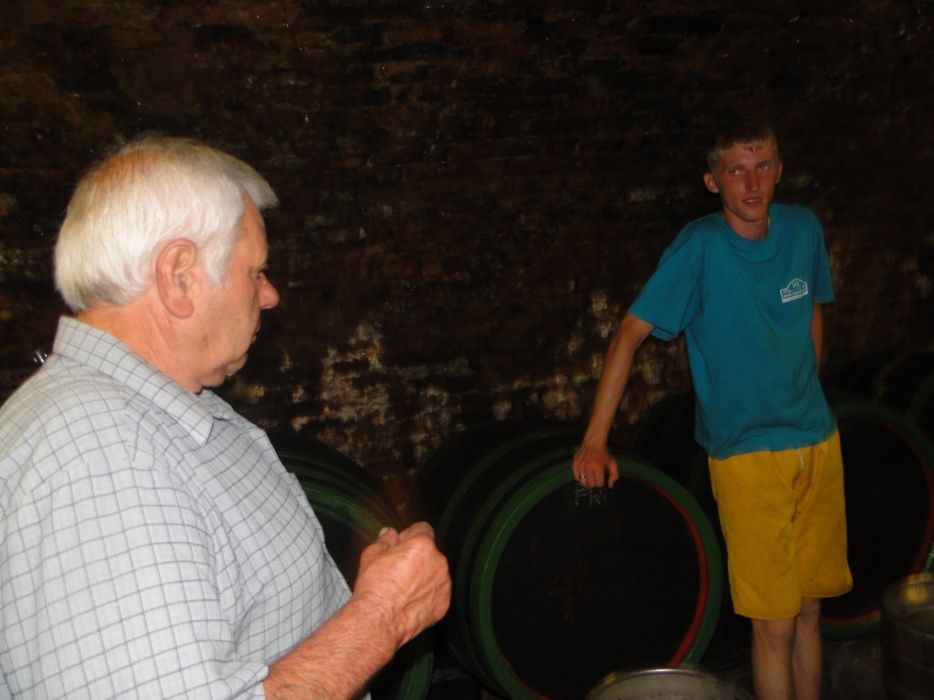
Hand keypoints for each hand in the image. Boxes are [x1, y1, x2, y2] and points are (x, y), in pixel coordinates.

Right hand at [353, 522, 451, 647]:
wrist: (379, 620)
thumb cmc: (374, 587)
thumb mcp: (372, 554)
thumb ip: (385, 539)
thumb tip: (389, 533)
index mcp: (422, 545)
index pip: (422, 529)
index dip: (409, 536)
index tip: (400, 546)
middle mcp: (439, 561)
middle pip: (430, 552)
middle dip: (417, 557)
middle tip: (398, 570)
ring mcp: (444, 584)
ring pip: (435, 573)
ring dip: (423, 576)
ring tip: (402, 589)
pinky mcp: (444, 603)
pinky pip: (437, 593)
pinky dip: (427, 595)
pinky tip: (409, 602)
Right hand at [572, 444, 619, 488]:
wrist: (593, 443)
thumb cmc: (603, 453)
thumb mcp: (612, 463)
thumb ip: (614, 475)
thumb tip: (610, 485)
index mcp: (598, 467)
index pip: (599, 484)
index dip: (600, 483)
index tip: (600, 479)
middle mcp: (589, 467)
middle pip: (590, 484)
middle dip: (593, 484)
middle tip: (594, 480)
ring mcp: (581, 465)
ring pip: (582, 482)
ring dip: (586, 481)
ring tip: (589, 478)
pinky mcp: (575, 463)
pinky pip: (576, 477)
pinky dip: (579, 478)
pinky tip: (583, 475)